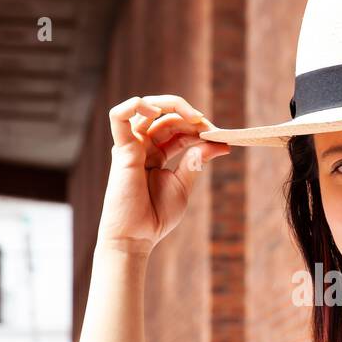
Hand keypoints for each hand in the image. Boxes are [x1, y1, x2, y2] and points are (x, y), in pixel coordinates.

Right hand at [98, 94, 230, 252]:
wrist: (137, 237)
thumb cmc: (155, 216)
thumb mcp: (182, 185)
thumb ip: (195, 162)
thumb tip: (217, 144)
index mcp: (156, 153)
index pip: (179, 129)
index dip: (200, 129)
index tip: (222, 139)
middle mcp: (142, 146)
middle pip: (167, 116)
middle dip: (192, 118)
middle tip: (213, 130)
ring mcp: (131, 146)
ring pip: (146, 108)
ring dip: (174, 107)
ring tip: (195, 119)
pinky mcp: (121, 149)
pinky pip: (119, 116)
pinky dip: (135, 105)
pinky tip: (157, 111)